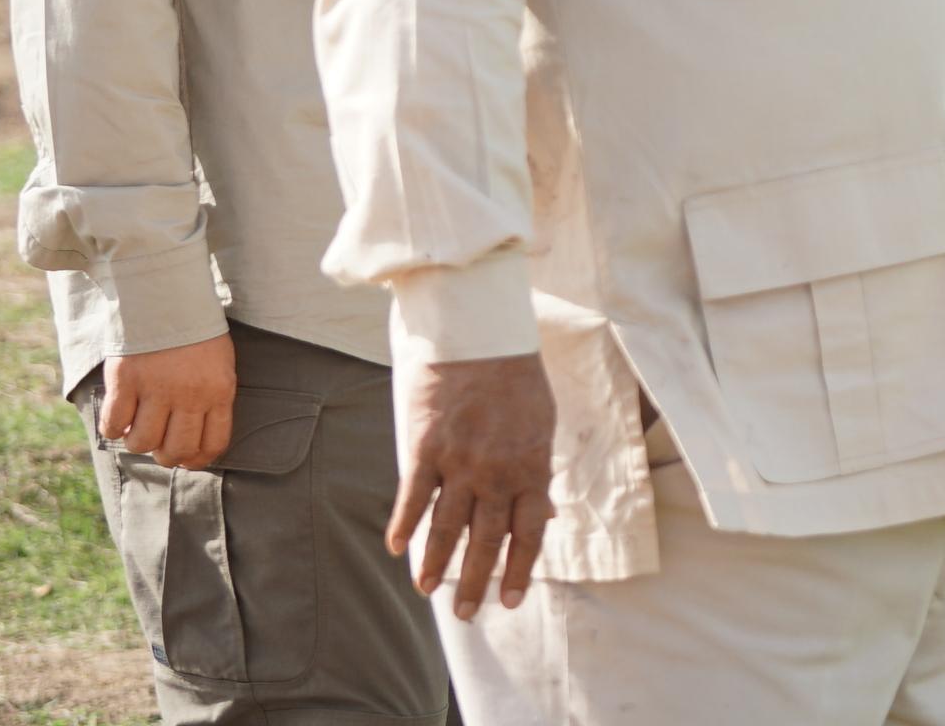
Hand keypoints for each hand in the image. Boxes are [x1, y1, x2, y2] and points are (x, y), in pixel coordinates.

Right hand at [97, 331, 237, 470]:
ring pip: (142, 443)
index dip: (197, 459)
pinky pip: (113, 425)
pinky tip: (119, 413)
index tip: (186, 457)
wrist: (168, 295)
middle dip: (166, 454)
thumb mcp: (219, 365)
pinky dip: (113, 427)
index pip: (213, 444)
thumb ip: (211, 400)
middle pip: (175, 451)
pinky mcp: (125, 381)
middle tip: (158, 439)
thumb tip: (196, 445)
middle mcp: (189, 395)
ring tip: (137, 423)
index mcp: (219, 391)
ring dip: (137, 440)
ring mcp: (156, 389)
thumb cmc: (195, 333)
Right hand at [390, 353, 556, 618]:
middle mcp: (497, 471)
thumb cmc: (515, 377)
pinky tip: (397, 549)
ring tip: (427, 591)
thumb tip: (547, 512)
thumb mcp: (542, 423)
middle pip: (486, 540)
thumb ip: (539, 470)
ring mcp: (459, 461)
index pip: (529, 532)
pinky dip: (404, 526)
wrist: (480, 332)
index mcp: (531, 465)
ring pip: (446, 527)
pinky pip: (413, 496)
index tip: (509, 600)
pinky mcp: (425, 446)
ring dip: (436, 564)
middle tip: (467, 613)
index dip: (519, 569)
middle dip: (477, 581)